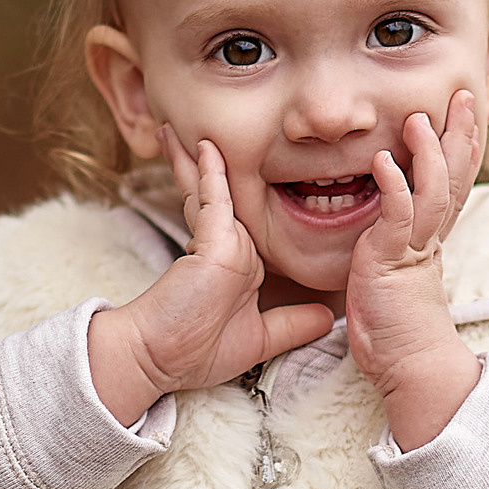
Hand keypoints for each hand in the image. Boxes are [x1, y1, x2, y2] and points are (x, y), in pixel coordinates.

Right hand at [87, 127, 335, 424]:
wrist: (159, 361)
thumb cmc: (197, 352)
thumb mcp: (260, 339)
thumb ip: (293, 324)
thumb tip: (328, 318)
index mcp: (239, 264)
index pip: (242, 221)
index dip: (238, 197)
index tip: (246, 173)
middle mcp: (229, 248)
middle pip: (222, 198)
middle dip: (209, 168)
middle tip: (202, 136)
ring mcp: (219, 244)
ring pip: (212, 192)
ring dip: (197, 159)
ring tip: (184, 127)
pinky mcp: (210, 245)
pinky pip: (214, 200)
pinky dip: (211, 173)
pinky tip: (206, 148)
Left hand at [346, 89, 483, 450]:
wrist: (411, 367)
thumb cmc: (397, 327)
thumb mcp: (396, 271)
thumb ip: (397, 241)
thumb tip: (391, 218)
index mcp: (433, 237)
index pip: (454, 180)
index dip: (462, 143)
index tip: (464, 109)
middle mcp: (430, 237)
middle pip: (454, 177)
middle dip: (459, 134)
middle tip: (460, 95)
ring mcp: (414, 249)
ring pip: (431, 191)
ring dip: (427, 152)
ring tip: (418, 119)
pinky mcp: (392, 262)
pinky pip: (396, 218)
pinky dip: (392, 187)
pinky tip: (382, 162)